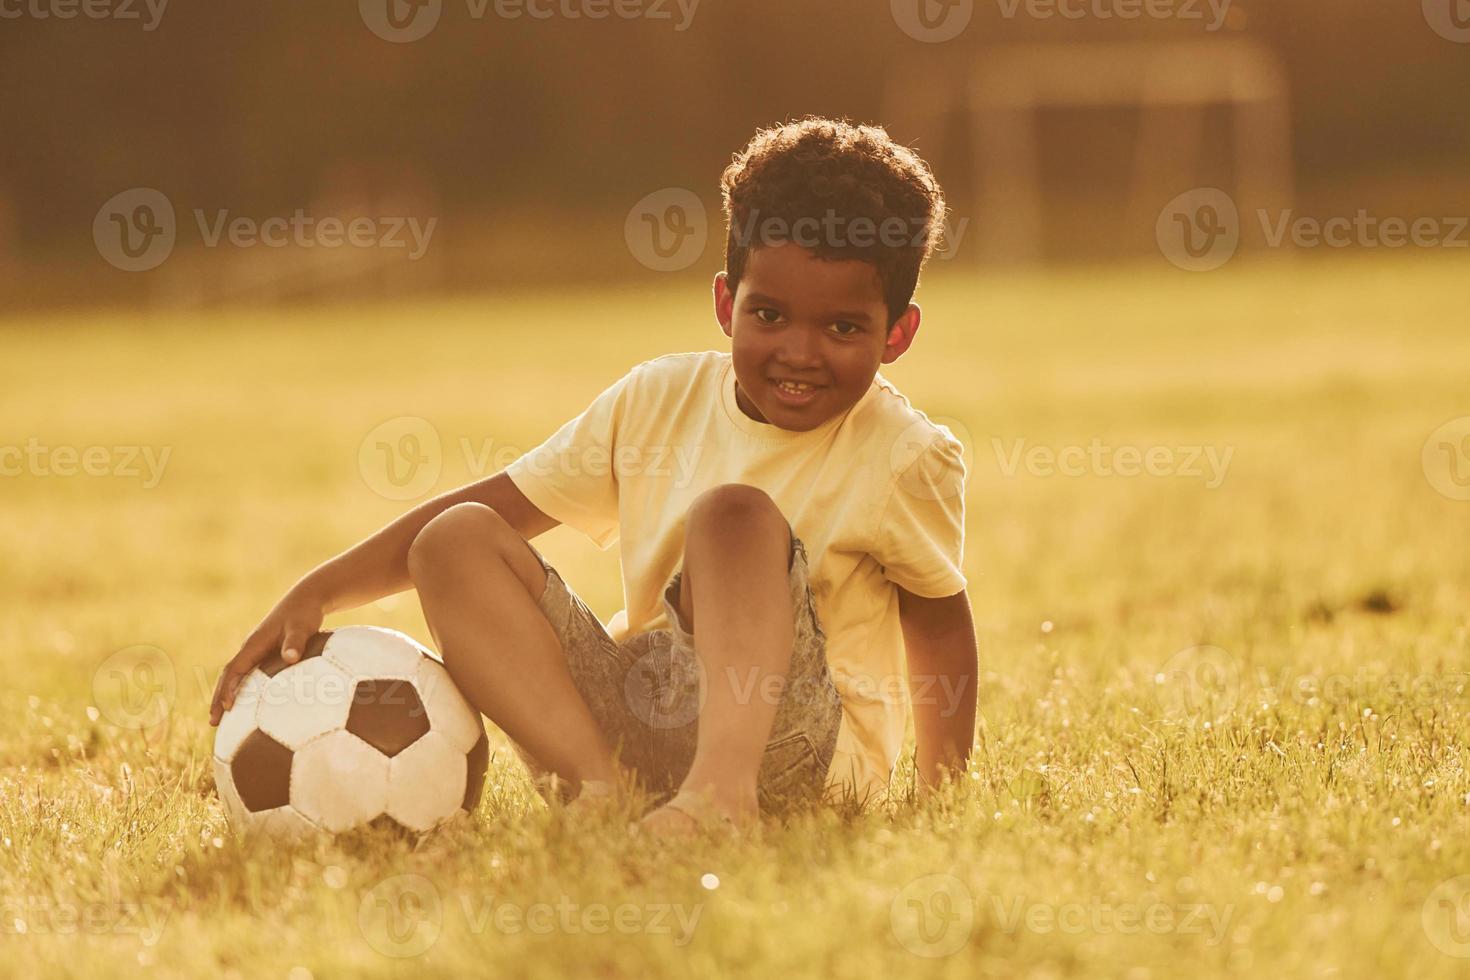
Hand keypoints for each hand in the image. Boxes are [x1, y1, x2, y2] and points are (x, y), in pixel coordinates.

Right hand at [209, 587, 325, 725]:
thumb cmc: (304, 614)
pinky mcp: (265, 653)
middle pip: (228, 675)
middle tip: (213, 722)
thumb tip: (290, 658)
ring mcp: (256, 651)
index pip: (235, 669)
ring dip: (226, 695)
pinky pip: (248, 674)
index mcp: (255, 644)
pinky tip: (247, 705)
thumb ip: (296, 643)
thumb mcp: (301, 627)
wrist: (306, 600)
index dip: (228, 688)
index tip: (226, 707)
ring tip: (222, 718)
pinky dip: (241, 689)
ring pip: (236, 676)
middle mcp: (251, 648)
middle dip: (218, 697)